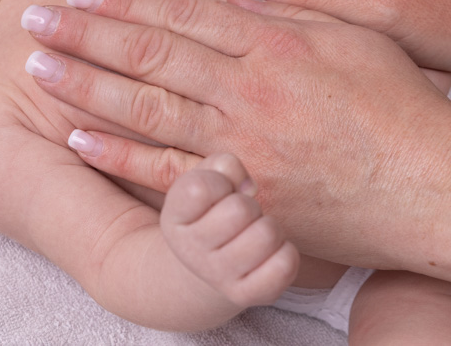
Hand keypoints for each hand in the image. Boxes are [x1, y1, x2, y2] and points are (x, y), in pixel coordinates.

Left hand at [23, 0, 450, 278]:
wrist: (430, 187)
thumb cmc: (394, 105)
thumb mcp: (351, 34)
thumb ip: (289, 3)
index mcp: (274, 41)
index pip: (180, 11)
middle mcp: (249, 88)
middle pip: (150, 52)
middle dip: (85, 31)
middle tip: (34, 17)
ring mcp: (240, 142)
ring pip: (147, 105)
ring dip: (86, 83)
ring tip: (38, 64)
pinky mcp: (239, 191)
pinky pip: (167, 172)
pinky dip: (119, 154)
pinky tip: (76, 136)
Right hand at [161, 154, 298, 307]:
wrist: (204, 267)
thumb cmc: (210, 212)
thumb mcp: (204, 180)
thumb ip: (223, 165)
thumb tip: (249, 187)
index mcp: (173, 216)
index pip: (201, 187)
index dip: (220, 181)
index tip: (220, 191)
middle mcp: (189, 249)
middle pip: (240, 209)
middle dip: (249, 205)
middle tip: (242, 215)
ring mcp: (216, 276)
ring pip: (266, 235)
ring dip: (269, 227)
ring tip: (256, 232)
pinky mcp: (245, 295)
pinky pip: (284, 265)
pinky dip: (286, 252)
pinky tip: (270, 252)